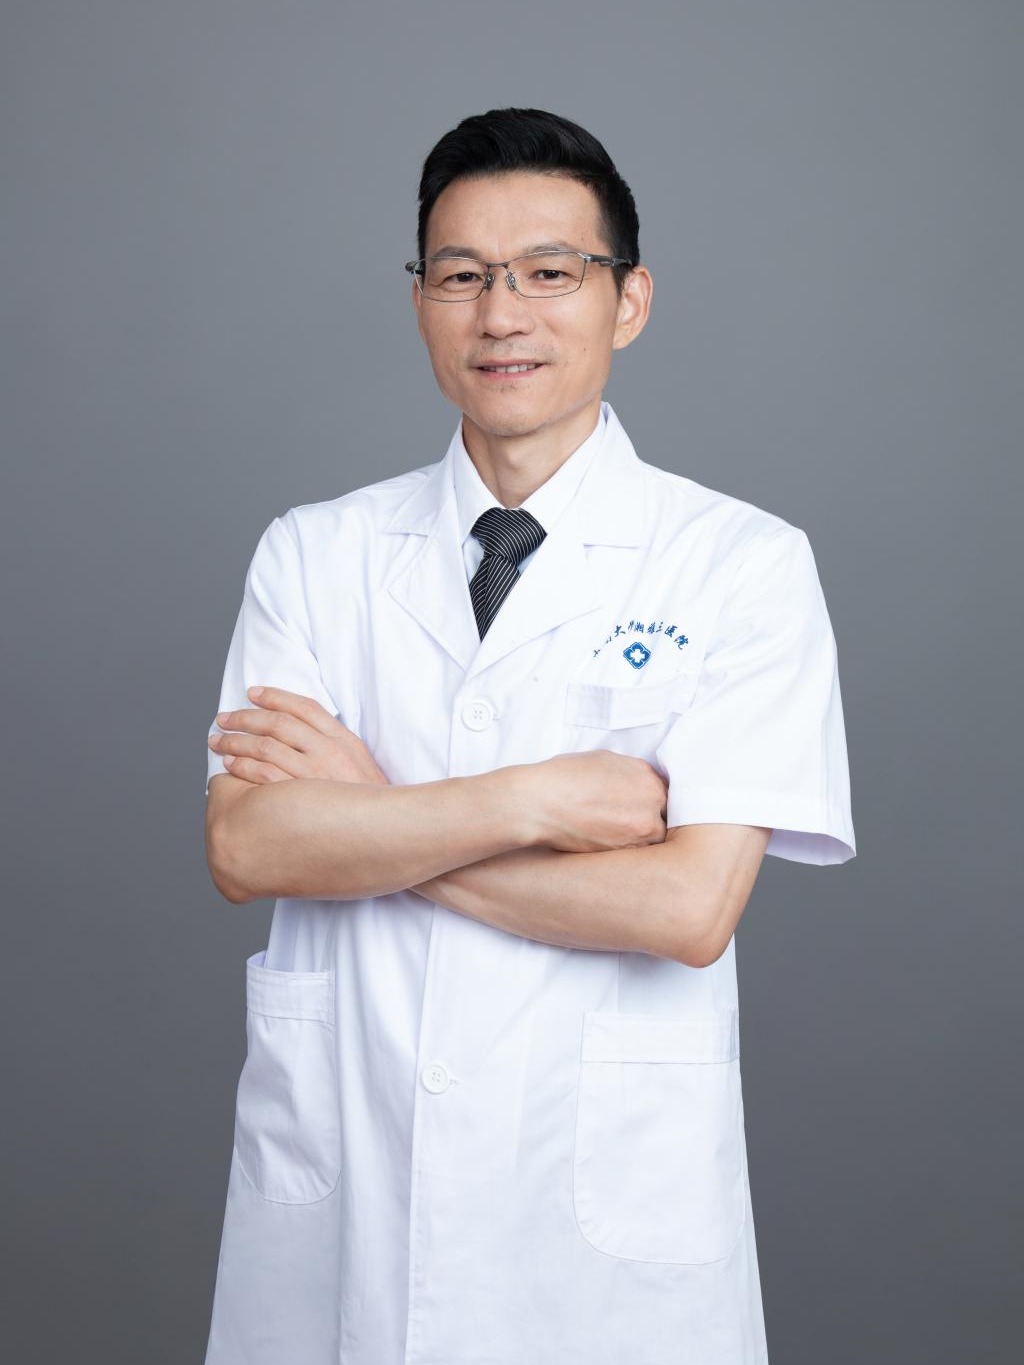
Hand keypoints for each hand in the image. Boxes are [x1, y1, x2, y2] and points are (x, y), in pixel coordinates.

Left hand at [207, 686, 388, 785]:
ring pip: (266, 747)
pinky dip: (243, 767)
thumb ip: (334, 744)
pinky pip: (264, 776)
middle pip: (279, 724)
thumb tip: (301, 730)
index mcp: (344, 739)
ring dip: (236, 742)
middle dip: (245, 717)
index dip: (274, 696)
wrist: (388, 834)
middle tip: (223, 719)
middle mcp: (329, 752)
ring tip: (218, 741)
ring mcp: (315, 775)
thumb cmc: (370, 801)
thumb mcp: (361, 764)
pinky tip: (230, 765)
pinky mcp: (303, 800)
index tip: (252, 693)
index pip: (304, 707)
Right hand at [528, 750, 667, 852]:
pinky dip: (632, 854)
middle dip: (656, 822)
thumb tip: (641, 783)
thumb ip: (631, 772)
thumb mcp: (602, 760)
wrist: (538, 803)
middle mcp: (651, 801)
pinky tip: (613, 847)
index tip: (647, 810)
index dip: (658, 804)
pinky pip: (640, 856)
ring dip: (646, 841)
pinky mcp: (626, 851)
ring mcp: (641, 829)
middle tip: (635, 827)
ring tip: (623, 840)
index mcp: (647, 776)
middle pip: (668, 818)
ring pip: (657, 840)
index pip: (669, 795)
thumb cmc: (563, 777)